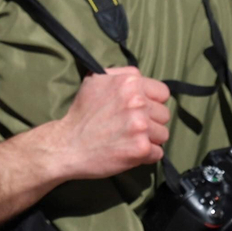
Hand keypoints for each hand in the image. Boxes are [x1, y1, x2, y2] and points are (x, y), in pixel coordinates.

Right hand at [46, 66, 170, 179]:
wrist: (66, 145)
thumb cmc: (81, 114)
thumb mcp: (95, 80)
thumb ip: (120, 74)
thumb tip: (139, 77)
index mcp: (130, 82)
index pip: (163, 93)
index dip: (152, 102)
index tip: (139, 110)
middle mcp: (137, 102)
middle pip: (164, 115)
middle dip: (151, 122)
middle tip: (129, 127)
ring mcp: (140, 126)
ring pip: (163, 134)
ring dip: (149, 139)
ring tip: (128, 140)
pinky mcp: (141, 148)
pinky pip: (158, 153)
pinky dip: (145, 156)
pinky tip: (128, 151)